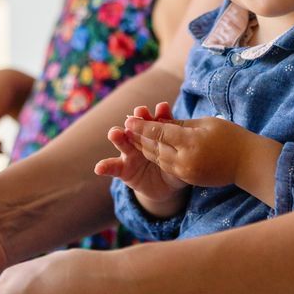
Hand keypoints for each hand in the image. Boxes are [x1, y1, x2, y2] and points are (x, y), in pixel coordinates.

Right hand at [94, 101, 189, 215]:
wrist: (164, 186)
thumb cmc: (175, 167)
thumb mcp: (180, 158)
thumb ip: (181, 148)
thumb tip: (194, 135)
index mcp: (156, 134)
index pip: (158, 122)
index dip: (160, 114)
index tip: (163, 107)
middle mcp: (140, 139)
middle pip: (138, 127)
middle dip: (137, 119)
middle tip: (139, 112)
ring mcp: (129, 153)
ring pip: (123, 142)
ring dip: (118, 136)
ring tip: (115, 133)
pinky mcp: (122, 169)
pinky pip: (112, 167)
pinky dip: (105, 167)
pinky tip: (99, 168)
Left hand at [123, 113, 279, 201]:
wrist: (248, 164)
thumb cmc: (231, 137)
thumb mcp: (206, 123)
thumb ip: (181, 124)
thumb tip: (161, 121)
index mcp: (191, 142)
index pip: (160, 132)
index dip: (142, 125)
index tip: (129, 118)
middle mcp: (186, 159)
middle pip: (155, 146)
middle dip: (139, 136)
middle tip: (125, 127)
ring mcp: (186, 171)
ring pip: (158, 158)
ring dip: (144, 148)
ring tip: (132, 137)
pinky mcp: (188, 179)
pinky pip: (167, 166)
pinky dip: (157, 157)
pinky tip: (149, 150)